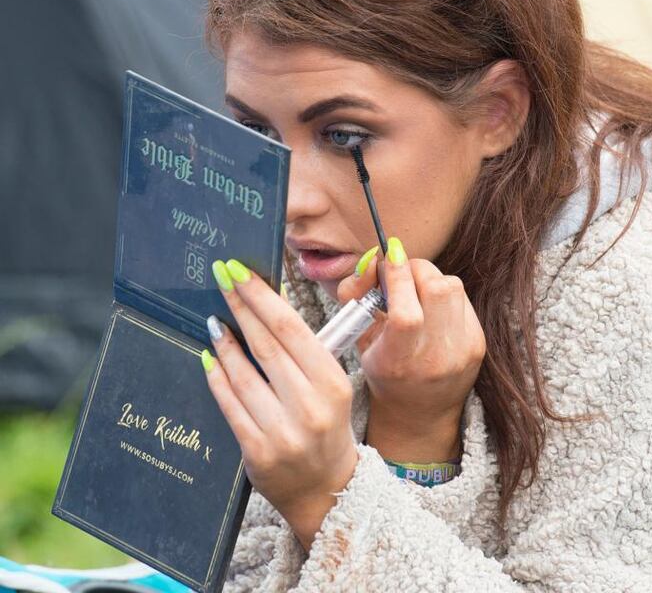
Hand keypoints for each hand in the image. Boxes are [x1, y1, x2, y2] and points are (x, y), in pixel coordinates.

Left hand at [202, 258, 357, 550]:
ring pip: (244, 374)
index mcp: (333, 381)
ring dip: (225, 342)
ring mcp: (284, 431)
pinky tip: (210, 357)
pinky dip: (217, 377)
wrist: (327, 487)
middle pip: (266, 344)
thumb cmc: (327, 424)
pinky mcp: (258, 452)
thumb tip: (265, 305)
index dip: (261, 296)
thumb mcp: (330, 384)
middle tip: (221, 277)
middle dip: (240, 305)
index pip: (291, 327)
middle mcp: (311, 405)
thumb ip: (303, 350)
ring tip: (214, 319)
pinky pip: (230, 405)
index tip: (239, 271)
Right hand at [337, 237, 485, 462]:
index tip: (389, 257)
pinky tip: (432, 307)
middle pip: (435, 289)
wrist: (421, 411)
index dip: (397, 277)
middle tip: (401, 272)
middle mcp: (435, 358)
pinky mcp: (478, 343)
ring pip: (452, 287)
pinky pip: (462, 299)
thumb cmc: (383, 371)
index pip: (406, 313)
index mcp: (398, 362)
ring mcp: (462, 351)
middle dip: (414, 268)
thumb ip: (357, 295)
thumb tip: (372, 260)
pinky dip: (444, 293)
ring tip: (416, 290)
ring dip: (430, 278)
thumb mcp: (359, 338)